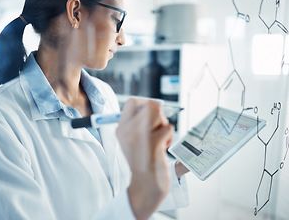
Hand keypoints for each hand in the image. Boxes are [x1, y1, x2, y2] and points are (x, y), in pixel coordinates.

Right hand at [116, 98, 173, 219]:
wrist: (143, 187)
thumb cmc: (142, 162)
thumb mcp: (132, 140)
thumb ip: (139, 123)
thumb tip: (156, 105)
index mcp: (121, 129)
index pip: (133, 101)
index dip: (146, 104)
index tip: (151, 117)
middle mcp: (127, 131)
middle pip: (150, 105)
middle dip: (159, 115)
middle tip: (157, 130)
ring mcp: (139, 138)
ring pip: (159, 114)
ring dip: (164, 126)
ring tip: (159, 140)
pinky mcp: (153, 145)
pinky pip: (168, 128)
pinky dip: (169, 137)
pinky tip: (162, 148)